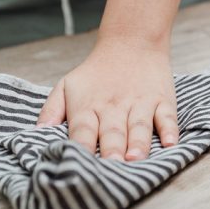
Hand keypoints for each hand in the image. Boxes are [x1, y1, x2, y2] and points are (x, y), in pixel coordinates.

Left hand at [36, 36, 179, 160]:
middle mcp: (114, 107)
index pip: (82, 130)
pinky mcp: (162, 100)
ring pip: (139, 126)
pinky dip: (170, 130)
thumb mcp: (67, 85)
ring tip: (135, 159)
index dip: (80, 146)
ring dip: (138, 144)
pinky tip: (170, 143)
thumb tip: (38, 132)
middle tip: (110, 167)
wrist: (131, 41)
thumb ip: (51, 110)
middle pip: (112, 132)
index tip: (78, 165)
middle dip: (111, 150)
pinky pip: (167, 116)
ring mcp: (140, 103)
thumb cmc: (96, 72)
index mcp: (88, 106)